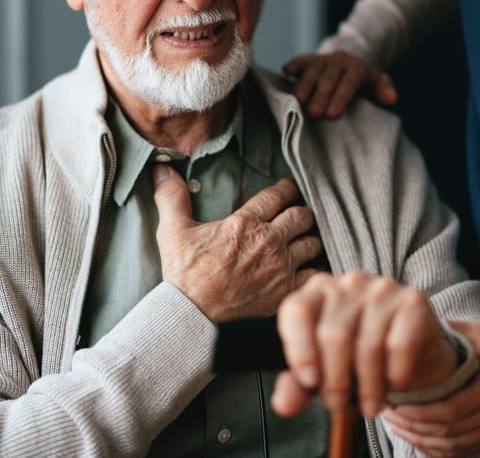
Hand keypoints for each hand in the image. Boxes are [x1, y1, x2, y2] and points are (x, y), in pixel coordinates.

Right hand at [152, 165, 322, 322]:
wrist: (191, 311)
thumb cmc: (184, 272)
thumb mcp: (173, 229)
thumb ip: (172, 197)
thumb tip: (162, 169)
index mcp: (245, 222)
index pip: (279, 195)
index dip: (288, 188)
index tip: (291, 188)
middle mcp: (268, 241)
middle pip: (303, 215)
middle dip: (303, 212)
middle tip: (302, 214)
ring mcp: (280, 267)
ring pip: (313, 243)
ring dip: (311, 239)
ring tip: (308, 239)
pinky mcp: (286, 290)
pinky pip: (315, 274)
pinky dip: (317, 270)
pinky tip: (313, 267)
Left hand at [270, 272, 457, 419]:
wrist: (411, 352)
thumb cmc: (357, 357)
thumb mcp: (323, 370)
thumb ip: (300, 385)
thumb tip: (284, 405)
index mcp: (317, 291)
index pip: (297, 310)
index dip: (299, 349)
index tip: (309, 383)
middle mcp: (348, 282)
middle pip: (333, 333)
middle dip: (335, 380)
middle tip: (338, 406)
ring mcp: (382, 288)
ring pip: (367, 344)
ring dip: (367, 386)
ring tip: (368, 407)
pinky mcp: (413, 301)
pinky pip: (399, 346)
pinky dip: (394, 375)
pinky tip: (393, 385)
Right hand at [282, 51, 397, 118]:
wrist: (347, 61)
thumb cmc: (362, 81)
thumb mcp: (377, 82)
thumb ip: (384, 88)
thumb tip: (392, 99)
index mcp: (356, 68)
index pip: (349, 83)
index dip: (340, 98)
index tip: (331, 115)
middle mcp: (338, 61)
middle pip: (329, 78)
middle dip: (320, 96)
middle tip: (312, 115)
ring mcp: (321, 59)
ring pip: (312, 70)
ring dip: (304, 85)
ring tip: (296, 101)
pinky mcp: (307, 59)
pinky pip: (300, 60)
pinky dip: (293, 65)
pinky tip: (285, 72)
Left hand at [380, 314, 479, 455]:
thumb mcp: (469, 331)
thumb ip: (437, 338)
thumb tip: (398, 341)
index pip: (452, 409)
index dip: (419, 414)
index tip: (395, 407)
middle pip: (453, 432)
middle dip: (416, 429)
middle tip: (390, 417)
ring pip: (458, 445)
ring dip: (424, 441)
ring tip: (399, 427)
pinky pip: (468, 449)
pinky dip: (440, 448)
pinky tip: (419, 437)